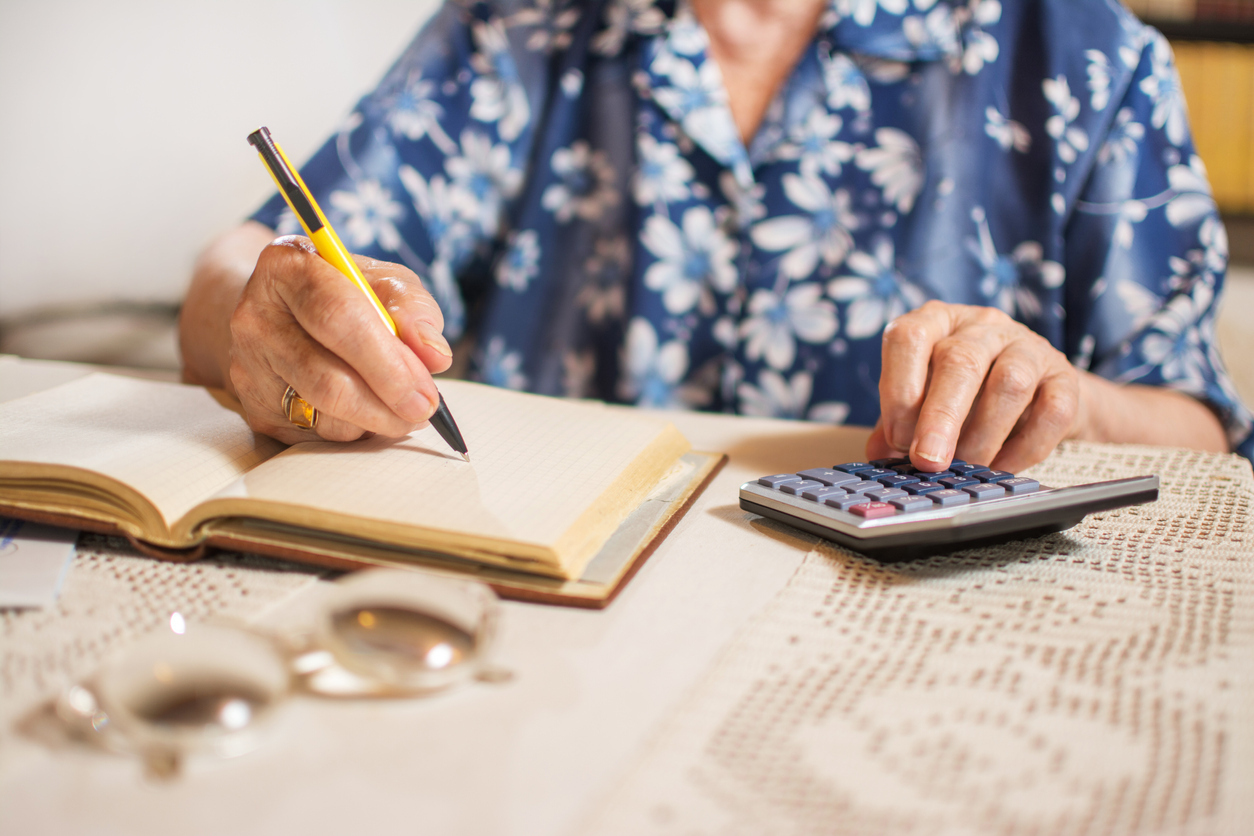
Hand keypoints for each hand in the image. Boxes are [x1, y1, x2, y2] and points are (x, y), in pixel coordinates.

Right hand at [226, 235, 452, 443]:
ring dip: (376, 420)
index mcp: (286, 266)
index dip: (388, 361)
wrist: (281, 312)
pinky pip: (317, 436)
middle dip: (387, 401)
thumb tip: (435, 355)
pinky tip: (370, 410)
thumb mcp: (382, 282)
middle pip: (328, 378)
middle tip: (424, 410)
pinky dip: (357, 430)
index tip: (427, 390)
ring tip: (400, 405)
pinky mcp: (254, 409)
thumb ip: (413, 309)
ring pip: (326, 415)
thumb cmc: (342, 292)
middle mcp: (256, 317)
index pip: (338, 316)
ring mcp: (249, 367)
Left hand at [866, 301, 1080, 472]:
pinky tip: (1003, 466)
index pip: (910, 338)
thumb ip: (898, 424)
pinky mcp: (1065, 376)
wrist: (1033, 391)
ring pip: (1010, 382)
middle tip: (929, 461)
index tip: (898, 437)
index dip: (899, 388)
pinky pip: (1052, 411)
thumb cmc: (962, 395)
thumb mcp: (921, 400)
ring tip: (968, 466)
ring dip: (984, 434)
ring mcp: (1027, 345)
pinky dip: (1025, 448)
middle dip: (940, 418)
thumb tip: (879, 455)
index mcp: (935, 321)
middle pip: (960, 361)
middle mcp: (981, 325)